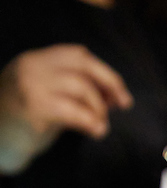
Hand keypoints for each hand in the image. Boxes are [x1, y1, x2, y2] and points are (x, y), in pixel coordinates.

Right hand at [0, 44, 131, 140]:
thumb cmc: (20, 126)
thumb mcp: (47, 101)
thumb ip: (73, 95)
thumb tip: (111, 95)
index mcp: (35, 61)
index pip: (77, 55)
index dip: (103, 72)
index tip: (119, 93)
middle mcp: (33, 67)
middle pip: (82, 63)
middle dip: (110, 82)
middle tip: (124, 104)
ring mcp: (32, 85)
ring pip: (81, 86)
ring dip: (99, 108)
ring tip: (101, 127)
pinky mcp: (34, 108)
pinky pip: (73, 110)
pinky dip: (91, 122)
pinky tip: (97, 132)